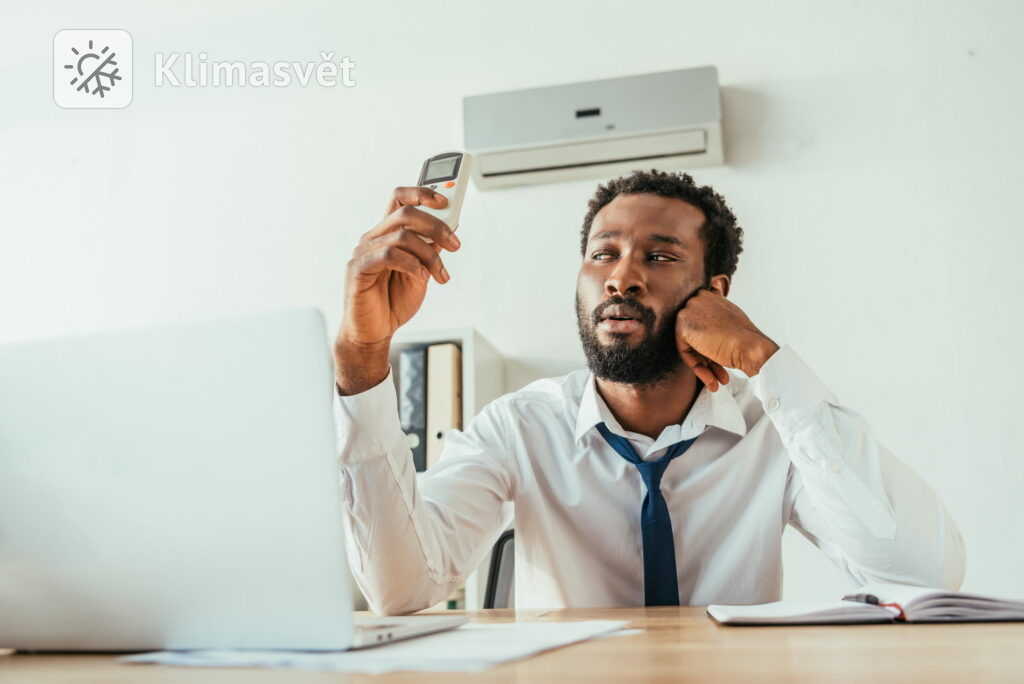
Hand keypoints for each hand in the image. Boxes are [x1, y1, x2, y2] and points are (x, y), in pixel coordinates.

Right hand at [334, 187, 460, 393]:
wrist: (374, 332)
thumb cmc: (393, 301)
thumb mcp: (421, 272)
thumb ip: (430, 249)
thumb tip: (450, 226)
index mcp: (386, 234)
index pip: (400, 199)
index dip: (422, 193)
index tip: (447, 200)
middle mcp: (373, 238)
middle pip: (405, 213)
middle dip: (437, 225)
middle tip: (455, 244)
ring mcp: (363, 252)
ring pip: (402, 235)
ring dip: (429, 255)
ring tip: (440, 275)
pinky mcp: (358, 269)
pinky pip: (388, 255)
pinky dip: (412, 264)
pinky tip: (420, 277)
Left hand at [674, 290, 778, 390]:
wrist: (751, 347)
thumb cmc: (746, 338)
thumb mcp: (731, 319)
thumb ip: (716, 316)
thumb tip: (707, 316)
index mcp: (710, 295)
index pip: (702, 324)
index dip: (710, 344)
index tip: (720, 359)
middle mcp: (698, 298)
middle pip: (695, 335)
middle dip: (707, 358)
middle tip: (720, 374)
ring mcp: (689, 309)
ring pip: (690, 345)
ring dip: (705, 366)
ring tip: (717, 382)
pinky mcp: (683, 324)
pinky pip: (685, 351)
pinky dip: (697, 367)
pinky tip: (712, 379)